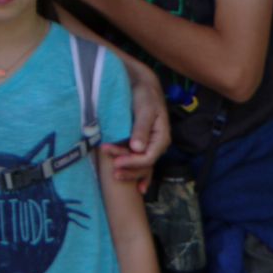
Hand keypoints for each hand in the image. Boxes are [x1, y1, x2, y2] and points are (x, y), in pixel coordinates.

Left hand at [105, 68, 170, 189]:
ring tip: (113, 174)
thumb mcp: (144, 108)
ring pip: (141, 164)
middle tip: (111, 169)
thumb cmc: (145, 94)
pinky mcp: (142, 143)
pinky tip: (137, 187)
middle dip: (128, 167)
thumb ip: (141, 127)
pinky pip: (140, 161)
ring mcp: (150, 145)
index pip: (148, 158)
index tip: (116, 162)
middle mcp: (157, 145)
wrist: (142, 85)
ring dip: (128, 169)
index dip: (132, 162)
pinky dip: (136, 172)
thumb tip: (137, 148)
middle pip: (144, 164)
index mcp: (161, 138)